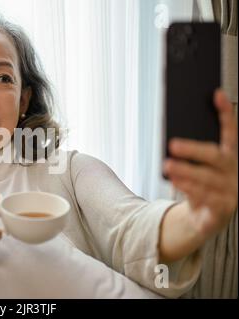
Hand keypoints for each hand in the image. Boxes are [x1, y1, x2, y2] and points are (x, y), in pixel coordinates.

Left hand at [164, 89, 237, 237]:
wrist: (204, 218)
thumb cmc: (200, 187)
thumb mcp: (196, 169)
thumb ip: (191, 155)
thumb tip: (173, 139)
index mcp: (230, 158)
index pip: (230, 132)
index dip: (225, 114)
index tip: (216, 94)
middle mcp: (234, 172)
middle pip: (215, 156)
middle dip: (193, 149)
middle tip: (172, 145)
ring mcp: (232, 191)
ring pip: (208, 178)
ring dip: (186, 171)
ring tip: (168, 165)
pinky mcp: (224, 209)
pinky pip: (207, 197)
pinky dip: (189, 188)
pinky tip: (176, 182)